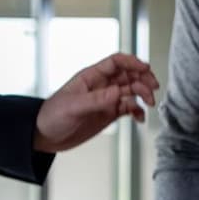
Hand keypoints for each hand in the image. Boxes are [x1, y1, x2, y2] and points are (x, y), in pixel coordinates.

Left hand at [34, 52, 158, 153]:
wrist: (45, 136)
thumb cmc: (53, 116)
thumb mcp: (74, 106)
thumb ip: (97, 99)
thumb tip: (118, 93)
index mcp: (92, 77)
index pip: (116, 62)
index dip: (132, 62)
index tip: (145, 69)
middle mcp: (102, 86)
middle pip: (129, 75)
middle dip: (143, 80)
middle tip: (152, 89)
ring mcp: (106, 100)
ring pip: (132, 91)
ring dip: (143, 95)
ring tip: (149, 104)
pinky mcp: (109, 113)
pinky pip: (129, 108)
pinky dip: (138, 111)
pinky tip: (140, 118)